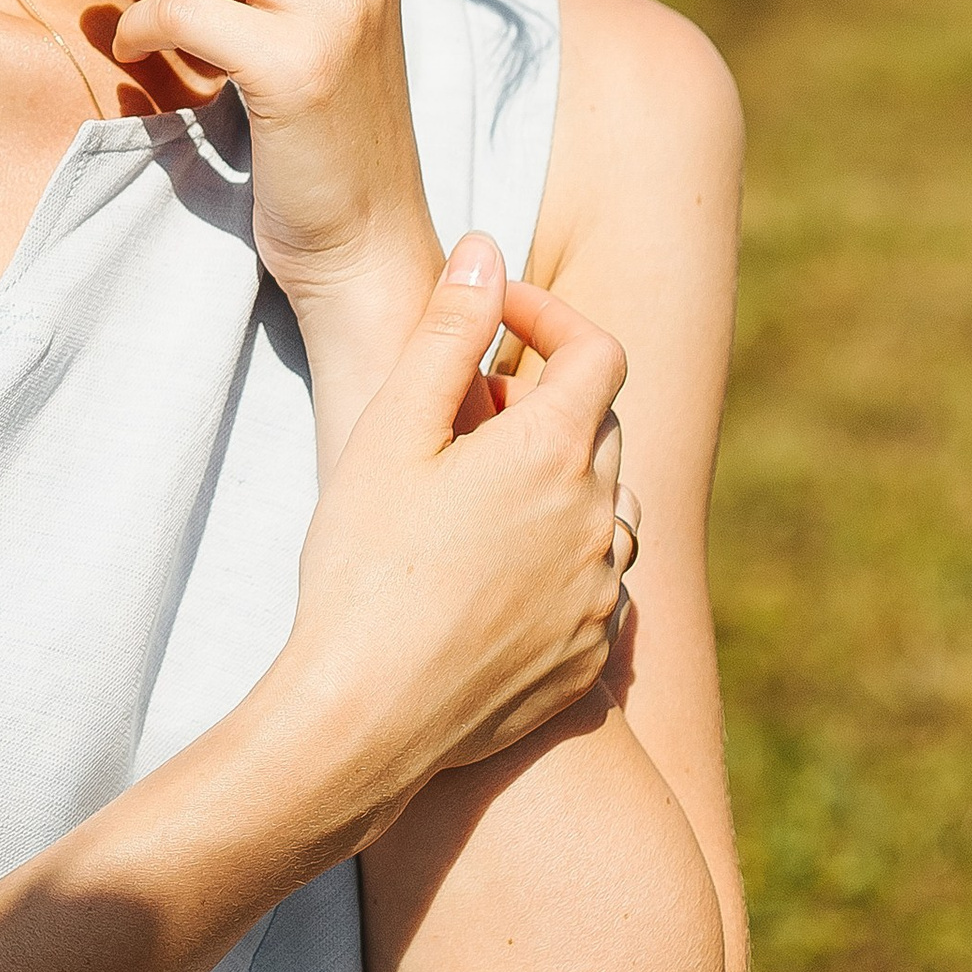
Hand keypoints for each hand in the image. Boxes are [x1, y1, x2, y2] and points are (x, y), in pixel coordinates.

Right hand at [268, 241, 636, 820]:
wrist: (364, 721)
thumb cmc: (366, 567)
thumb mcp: (393, 430)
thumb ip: (447, 330)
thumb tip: (486, 250)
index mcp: (556, 452)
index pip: (600, 351)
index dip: (550, 317)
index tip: (493, 320)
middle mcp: (601, 521)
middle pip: (599, 429)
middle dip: (539, 404)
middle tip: (456, 419)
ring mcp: (601, 598)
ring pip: (607, 510)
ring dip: (558, 486)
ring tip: (475, 500)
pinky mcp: (588, 661)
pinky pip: (596, 588)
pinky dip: (558, 562)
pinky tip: (485, 579)